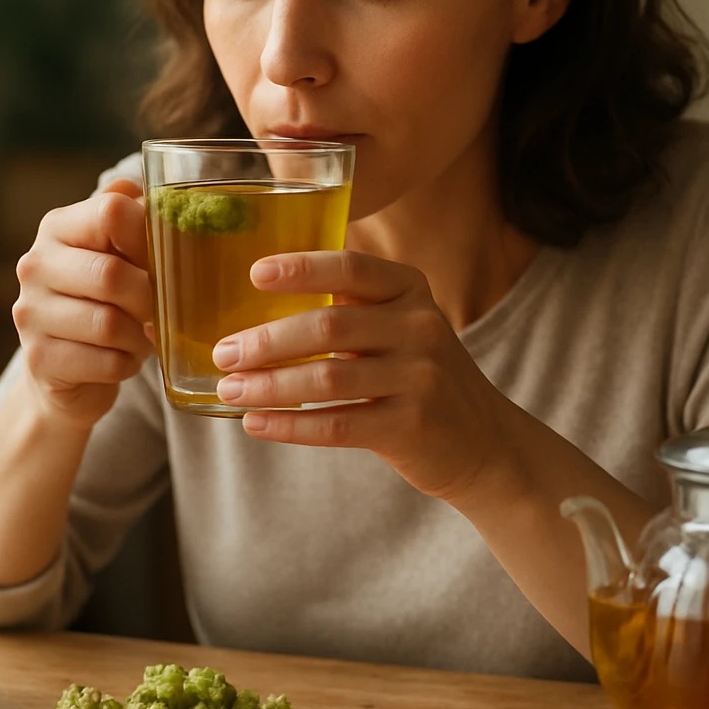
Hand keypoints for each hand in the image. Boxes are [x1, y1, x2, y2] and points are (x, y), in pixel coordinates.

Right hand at [10, 178, 154, 429]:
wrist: (68, 369)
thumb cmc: (106, 301)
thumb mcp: (120, 254)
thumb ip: (135, 219)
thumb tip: (154, 194)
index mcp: (59, 227)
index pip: (112, 212)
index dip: (149, 237)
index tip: (165, 260)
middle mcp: (35, 264)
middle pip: (111, 275)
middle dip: (150, 298)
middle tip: (162, 310)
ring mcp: (31, 313)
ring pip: (109, 324)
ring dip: (140, 336)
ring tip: (142, 335)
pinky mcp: (38, 359)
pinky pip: (105, 362)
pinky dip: (127, 364)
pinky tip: (123, 359)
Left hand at [212, 250, 514, 503]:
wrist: (484, 440)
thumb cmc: (419, 374)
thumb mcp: (400, 326)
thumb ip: (350, 307)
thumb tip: (257, 301)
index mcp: (410, 290)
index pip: (351, 267)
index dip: (301, 268)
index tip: (255, 274)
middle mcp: (420, 327)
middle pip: (330, 326)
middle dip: (268, 340)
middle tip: (224, 352)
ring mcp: (420, 378)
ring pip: (328, 378)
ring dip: (269, 385)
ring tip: (229, 389)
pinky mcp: (412, 427)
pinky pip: (338, 425)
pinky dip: (290, 425)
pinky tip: (255, 423)